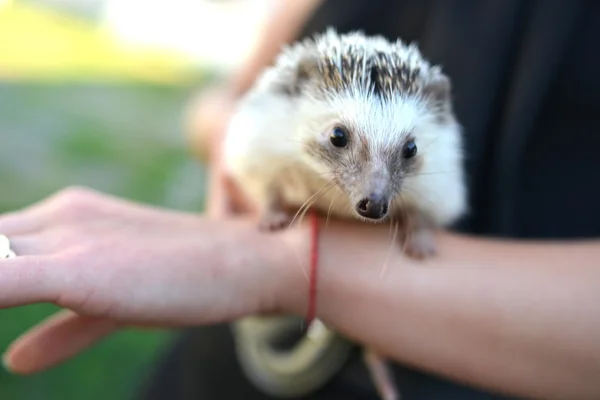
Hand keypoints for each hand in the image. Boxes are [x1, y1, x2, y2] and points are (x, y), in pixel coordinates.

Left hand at [0, 187, 301, 373]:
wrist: (249, 261)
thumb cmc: (191, 280)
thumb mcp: (115, 308)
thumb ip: (61, 329)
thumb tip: (14, 362)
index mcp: (64, 221)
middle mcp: (56, 217)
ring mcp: (63, 235)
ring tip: (1, 296)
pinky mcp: (74, 265)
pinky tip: (3, 345)